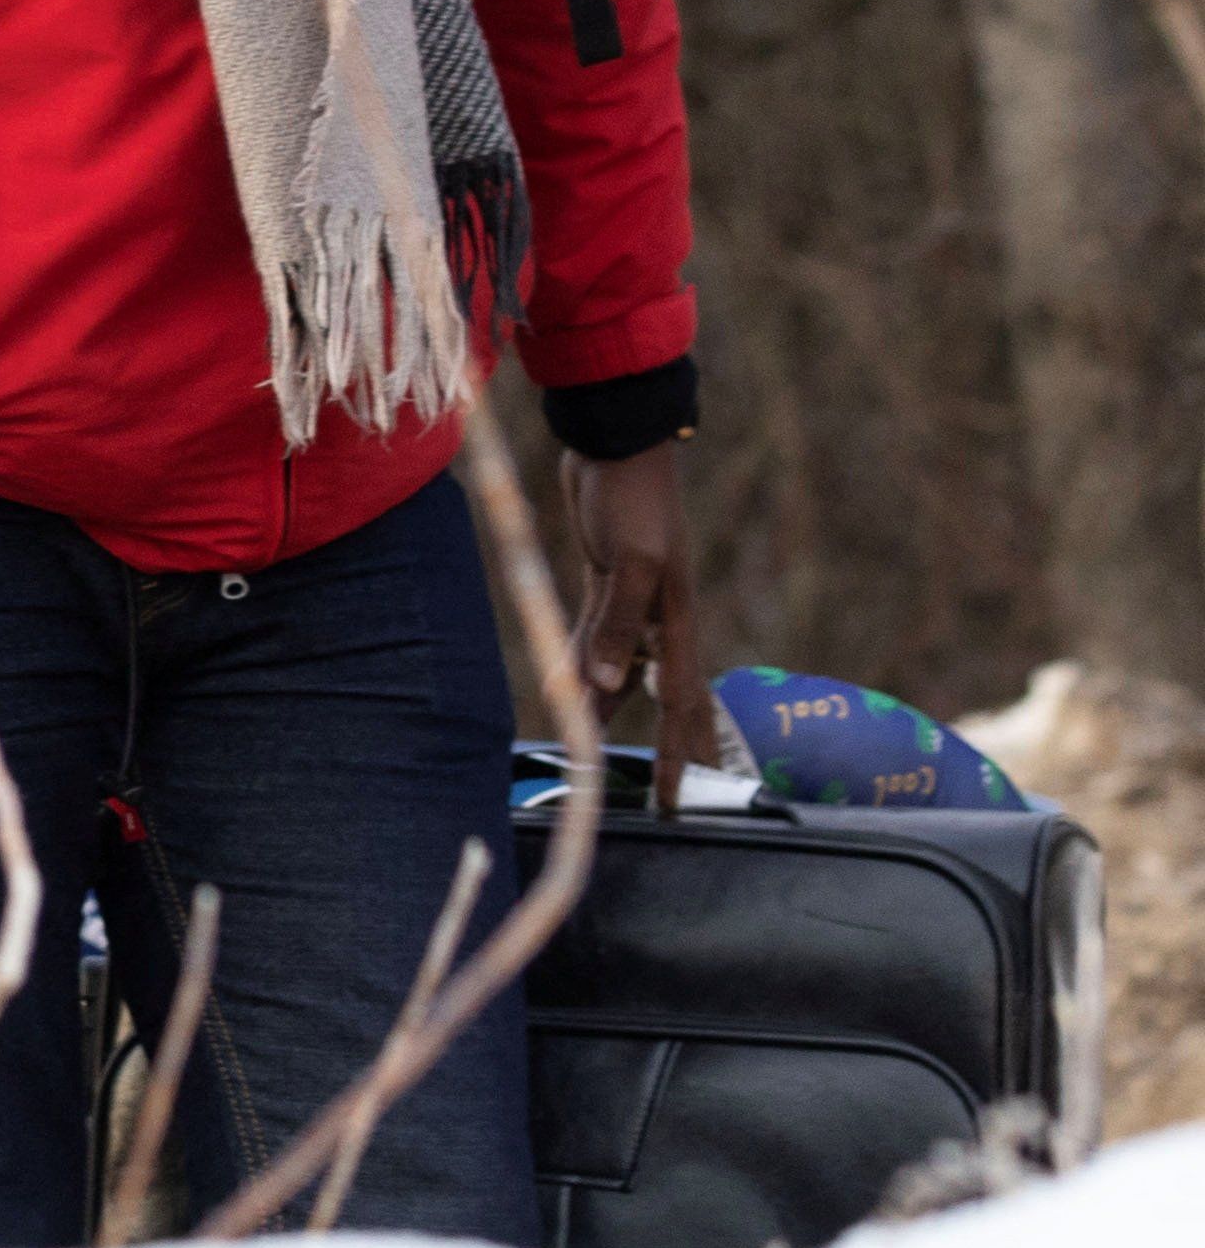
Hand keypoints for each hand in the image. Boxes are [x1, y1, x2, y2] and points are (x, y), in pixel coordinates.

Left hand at [563, 443, 705, 776]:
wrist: (615, 447)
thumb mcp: (634, 562)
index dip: (681, 755)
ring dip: (606, 708)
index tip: (677, 800)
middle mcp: (663, 620)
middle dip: (662, 747)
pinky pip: (596, 637)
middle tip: (656, 797)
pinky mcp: (607, 583)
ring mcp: (634, 602)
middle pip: (663, 699)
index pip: (683, 704)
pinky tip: (564, 686)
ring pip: (621, 671)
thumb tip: (612, 686)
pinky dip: (581, 663)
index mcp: (679, 621)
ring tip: (590, 751)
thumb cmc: (634, 499)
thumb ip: (621, 624)